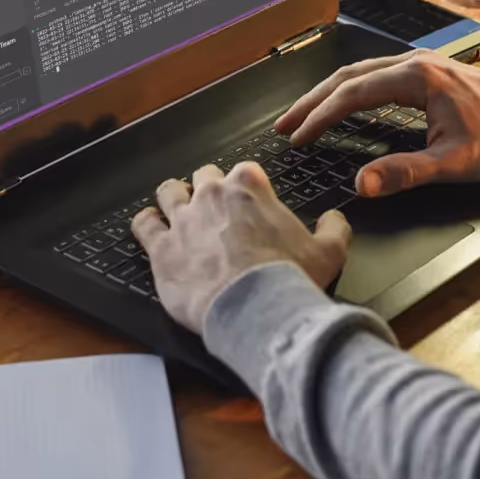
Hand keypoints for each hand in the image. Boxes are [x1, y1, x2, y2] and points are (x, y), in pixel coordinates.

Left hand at [131, 162, 350, 333]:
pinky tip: (149, 227)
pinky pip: (144, 224)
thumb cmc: (288, 278)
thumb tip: (335, 219)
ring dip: (174, 198)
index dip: (247, 187)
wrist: (255, 308)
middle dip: (209, 189)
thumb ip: (334, 229)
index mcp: (250, 185)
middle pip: (204, 176)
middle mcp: (212, 193)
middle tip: (215, 209)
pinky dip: (146, 223)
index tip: (250, 203)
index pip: (244, 171)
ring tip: (178, 209)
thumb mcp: (329, 252)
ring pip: (170, 191)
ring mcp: (183, 218)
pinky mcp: (161, 246)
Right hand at [275, 49, 479, 197]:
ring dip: (327, 93)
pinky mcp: (424, 71)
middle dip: (312, 100)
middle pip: (347, 76)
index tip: (297, 137)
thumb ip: (405, 172)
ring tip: (303, 115)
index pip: (352, 93)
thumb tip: (362, 184)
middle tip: (284, 124)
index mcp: (416, 77)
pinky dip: (348, 90)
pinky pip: (374, 74)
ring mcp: (419, 63)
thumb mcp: (455, 162)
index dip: (320, 116)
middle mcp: (413, 62)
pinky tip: (342, 104)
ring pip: (358, 72)